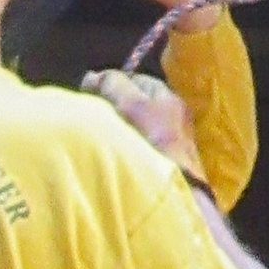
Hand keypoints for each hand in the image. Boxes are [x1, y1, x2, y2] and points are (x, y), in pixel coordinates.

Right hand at [81, 65, 206, 181]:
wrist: (176, 191)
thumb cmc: (154, 143)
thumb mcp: (132, 105)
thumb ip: (114, 86)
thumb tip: (92, 76)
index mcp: (170, 99)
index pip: (138, 81)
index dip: (113, 84)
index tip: (91, 94)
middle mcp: (175, 119)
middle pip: (138, 105)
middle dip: (115, 107)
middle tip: (94, 116)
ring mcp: (173, 146)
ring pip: (139, 129)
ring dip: (120, 130)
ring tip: (103, 139)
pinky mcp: (167, 168)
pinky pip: (142, 150)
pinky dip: (128, 150)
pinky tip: (117, 159)